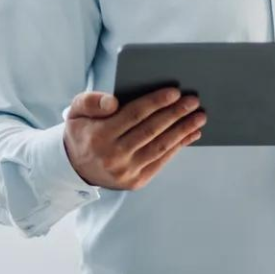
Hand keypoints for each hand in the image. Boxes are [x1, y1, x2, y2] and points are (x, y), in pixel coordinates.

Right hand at [62, 88, 205, 190]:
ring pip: (160, 147)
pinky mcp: (136, 181)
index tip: (175, 92)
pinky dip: (178, 146)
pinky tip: (191, 134)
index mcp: (99, 136)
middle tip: (194, 100)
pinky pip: (161, 161)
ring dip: (183, 131)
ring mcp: (126, 171)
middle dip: (175, 114)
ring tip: (199, 117)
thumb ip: (91, 101)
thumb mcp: (76, 112)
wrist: (75, 168)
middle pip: (151, 131)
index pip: (133, 115)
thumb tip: (113, 102)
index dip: (155, 103)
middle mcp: (113, 156)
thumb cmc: (82, 131)